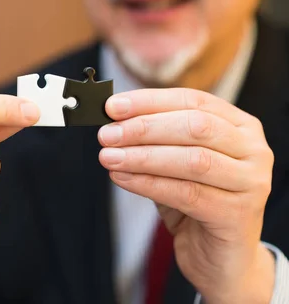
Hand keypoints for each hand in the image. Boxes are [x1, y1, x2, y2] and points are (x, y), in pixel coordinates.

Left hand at [97, 88, 275, 303]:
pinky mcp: (237, 214)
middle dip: (144, 128)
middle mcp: (252, 150)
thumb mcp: (174, 162)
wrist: (219, 257)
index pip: (192, 101)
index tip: (113, 106)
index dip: (150, 101)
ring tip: (109, 157)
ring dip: (143, 156)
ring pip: (192, 160)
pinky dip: (148, 184)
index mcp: (239, 126)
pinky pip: (186, 193)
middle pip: (195, 126)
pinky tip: (122, 178)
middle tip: (107, 135)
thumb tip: (113, 120)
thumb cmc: (195, 201)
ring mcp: (251, 182)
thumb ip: (154, 138)